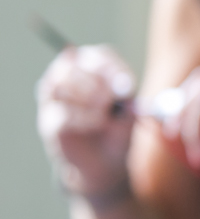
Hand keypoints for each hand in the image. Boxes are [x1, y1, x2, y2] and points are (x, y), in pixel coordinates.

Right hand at [37, 45, 136, 196]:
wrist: (108, 162)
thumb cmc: (118, 129)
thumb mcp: (129, 108)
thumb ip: (125, 94)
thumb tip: (123, 82)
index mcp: (91, 70)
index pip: (96, 56)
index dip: (110, 67)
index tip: (126, 84)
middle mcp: (68, 79)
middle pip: (73, 66)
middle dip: (97, 83)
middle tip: (112, 100)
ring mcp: (54, 100)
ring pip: (62, 86)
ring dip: (89, 100)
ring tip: (105, 115)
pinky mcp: (50, 122)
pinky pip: (63, 113)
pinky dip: (84, 118)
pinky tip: (97, 124)